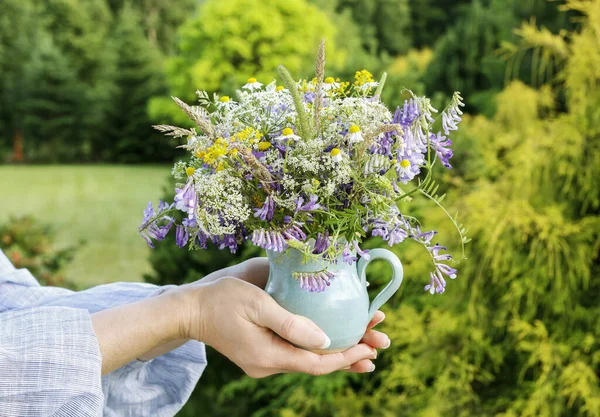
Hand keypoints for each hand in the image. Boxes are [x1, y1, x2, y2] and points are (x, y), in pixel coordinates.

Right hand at [230, 257, 391, 370]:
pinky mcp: (261, 355)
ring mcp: (263, 363)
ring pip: (307, 362)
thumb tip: (326, 341)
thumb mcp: (258, 304)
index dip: (347, 356)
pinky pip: (295, 355)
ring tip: (363, 344)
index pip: (317, 364)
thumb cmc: (223, 300)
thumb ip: (291, 324)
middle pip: (316, 366)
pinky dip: (316, 349)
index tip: (371, 345)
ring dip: (335, 353)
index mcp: (268, 356)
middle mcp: (267, 366)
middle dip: (348, 356)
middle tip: (377, 344)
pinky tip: (330, 341)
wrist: (191, 310)